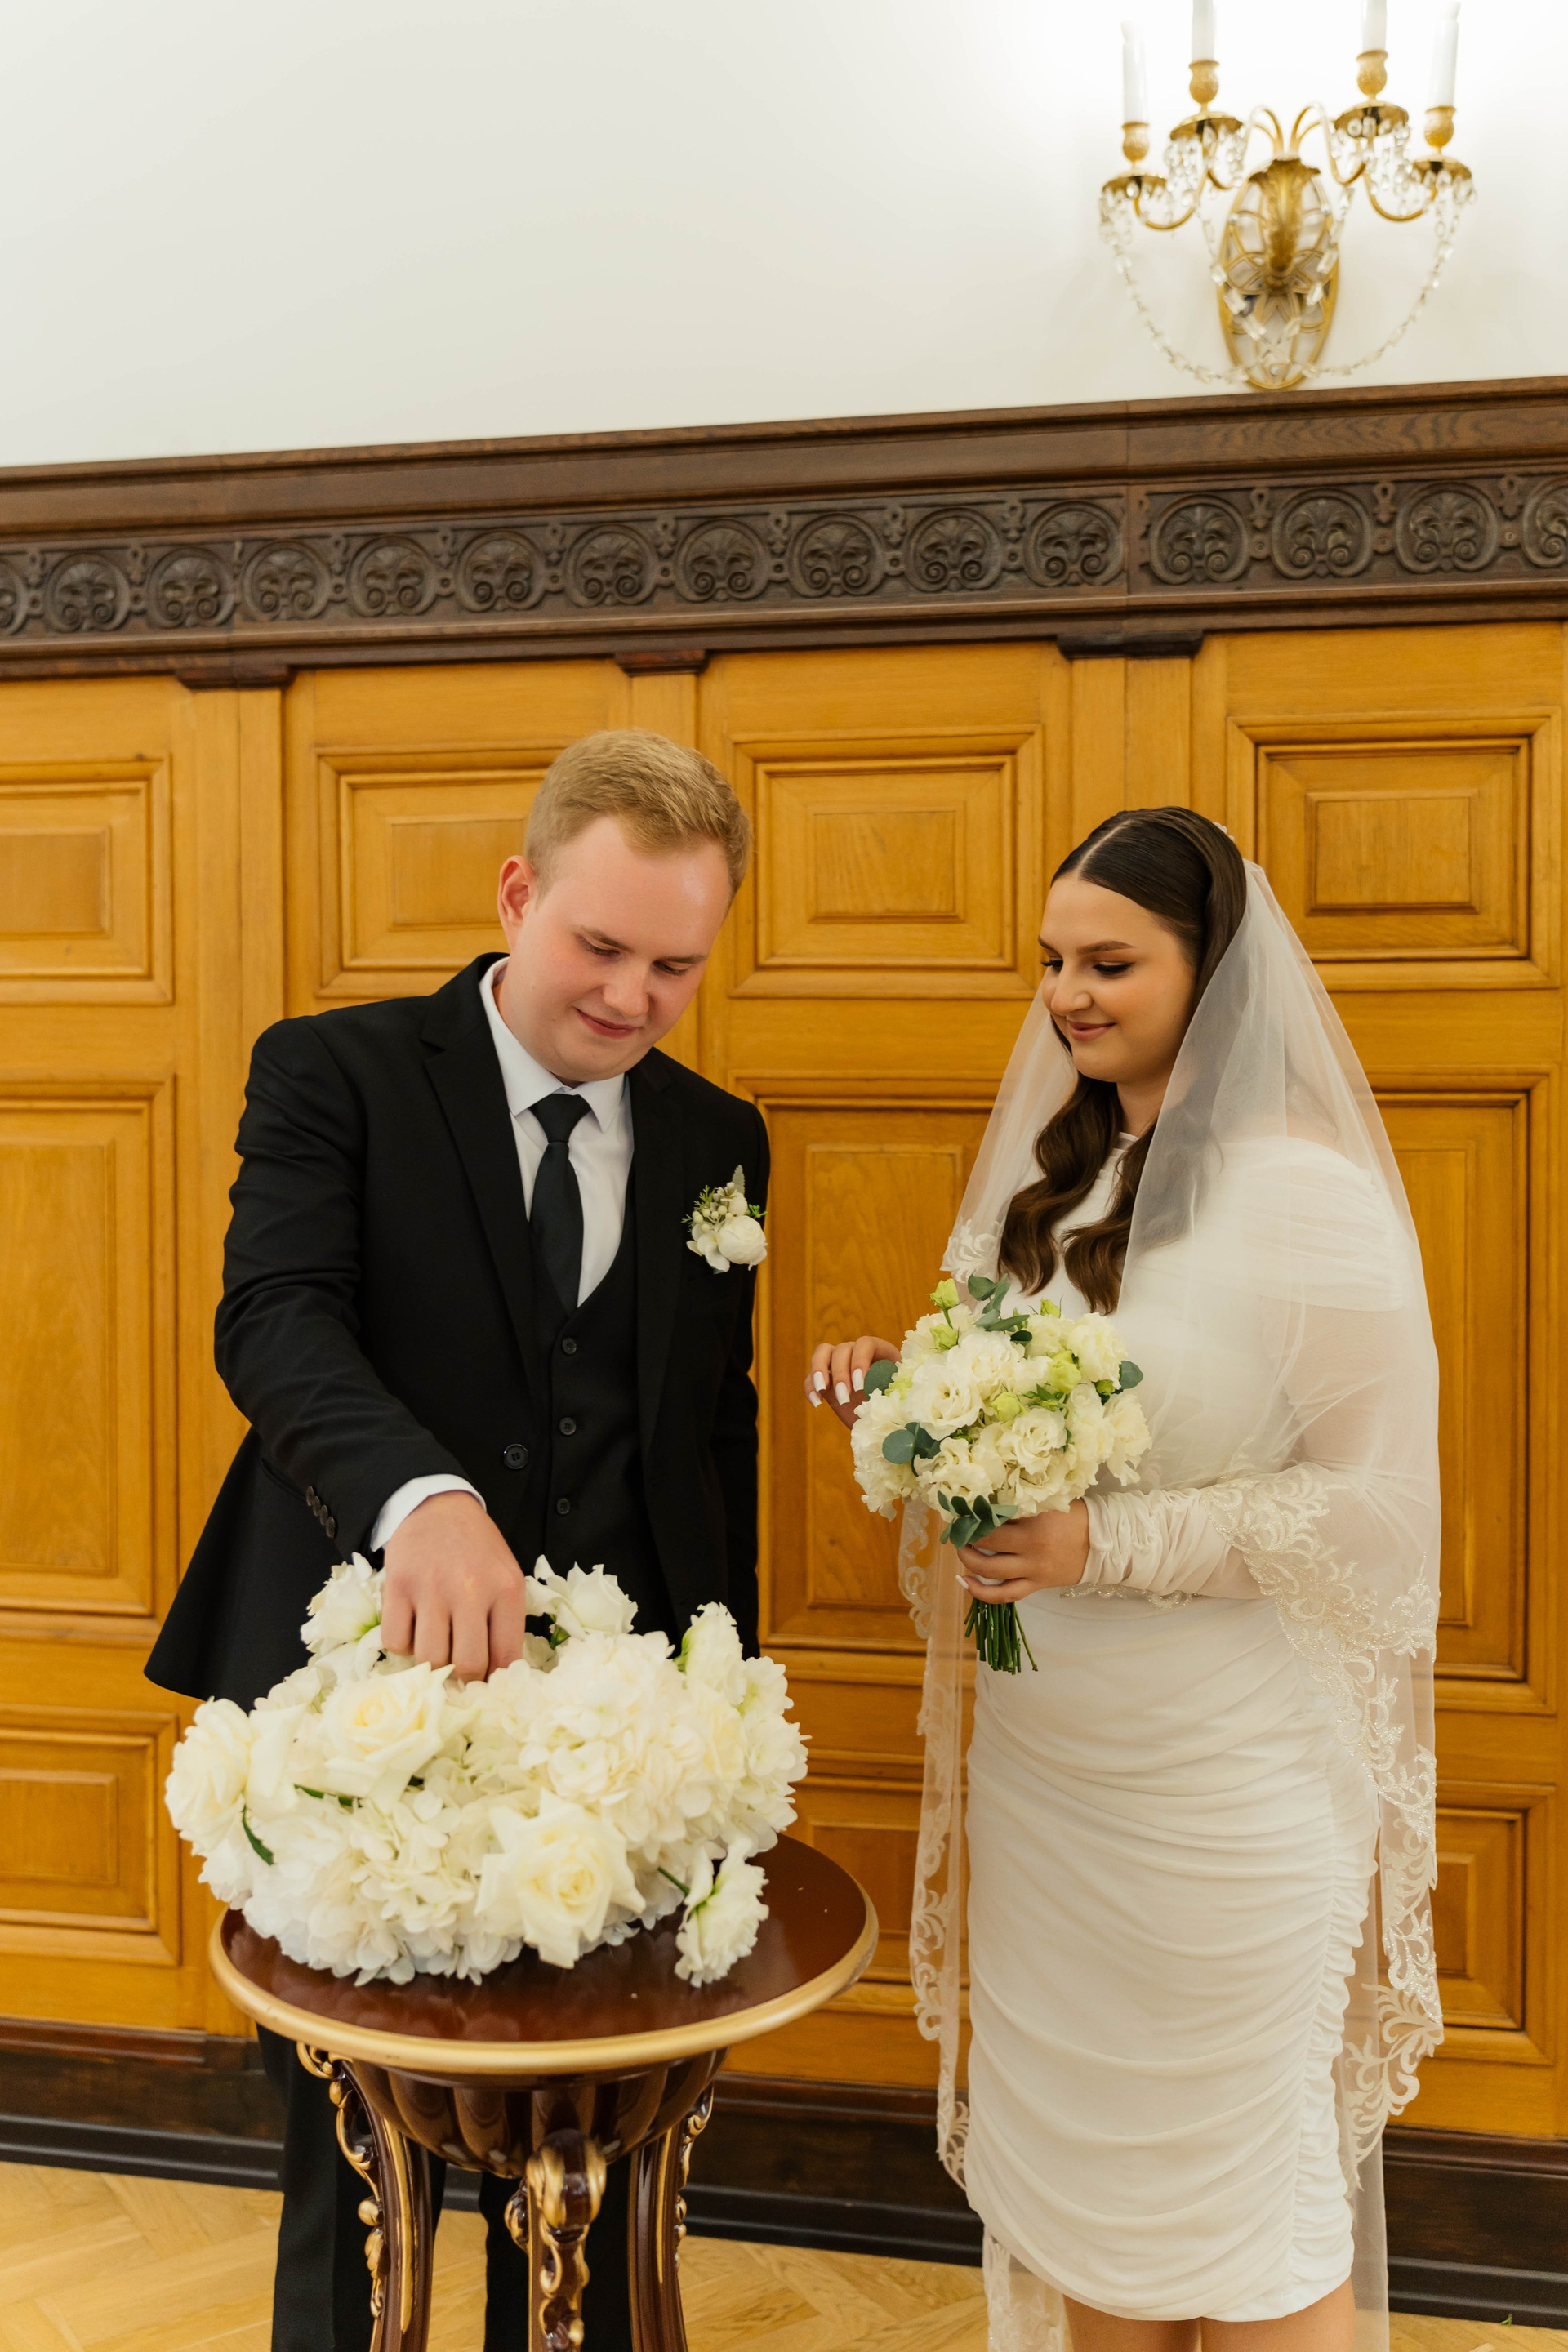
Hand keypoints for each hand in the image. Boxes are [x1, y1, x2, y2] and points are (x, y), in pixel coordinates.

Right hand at [380, 1491, 529, 1678]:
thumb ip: (505, 1622)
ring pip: (429, 1658)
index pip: (506, 1658)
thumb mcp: (505, 1576)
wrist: (437, 1506)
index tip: (486, 1683)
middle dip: (463, 1675)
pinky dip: (403, 1645)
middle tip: (458, 1665)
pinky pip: (395, 1642)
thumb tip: (498, 1677)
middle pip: (467, 1664)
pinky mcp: (398, 1587)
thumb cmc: (476, 1548)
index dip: (495, 1680)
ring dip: (431, 1661)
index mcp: (505, 1589)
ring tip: (436, 1642)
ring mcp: (432, 1589)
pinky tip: (413, 1627)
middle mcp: (471, 1590)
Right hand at [805, 1334, 899, 1428]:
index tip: (860, 1385)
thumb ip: (893, 1390)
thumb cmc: (895, 1406)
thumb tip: (888, 1391)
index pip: (866, 1344)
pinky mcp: (825, 1378)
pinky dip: (810, 1387)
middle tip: (845, 1397)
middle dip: (841, 1373)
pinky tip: (817, 1402)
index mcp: (880, 1352)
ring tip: (822, 1390)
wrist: (882, 1419)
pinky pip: (811, 1376)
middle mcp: (857, 1352)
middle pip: (842, 1349)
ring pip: (822, 1353)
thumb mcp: (897, 1397)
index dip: (860, 1361)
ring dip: (819, 1371)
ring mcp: (838, 1363)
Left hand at [957, 1501, 1090, 1603]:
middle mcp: (1032, 1548)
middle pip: (987, 1543)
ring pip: (990, 1570)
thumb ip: (1021, 1502)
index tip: (961, 1508)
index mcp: (1035, 1522)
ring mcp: (1034, 1570)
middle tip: (959, 1527)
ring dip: (968, 1560)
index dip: (973, 1513)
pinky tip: (964, 1582)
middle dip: (966, 1535)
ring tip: (960, 1549)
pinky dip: (981, 1592)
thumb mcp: (1048, 1502)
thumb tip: (987, 1499)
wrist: (1104, 1542)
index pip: (994, 1518)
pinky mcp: (1036, 1585)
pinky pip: (1005, 1595)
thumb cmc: (1075, 1516)